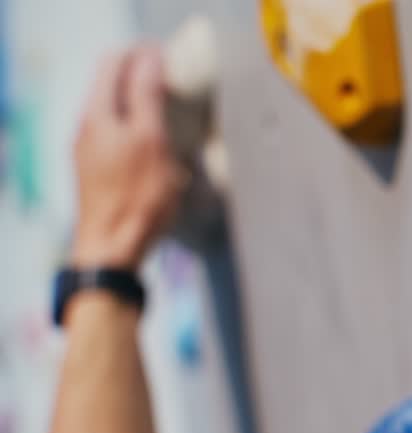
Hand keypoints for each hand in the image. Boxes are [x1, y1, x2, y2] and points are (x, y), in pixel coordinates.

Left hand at [72, 46, 182, 270]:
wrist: (113, 247)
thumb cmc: (138, 196)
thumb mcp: (151, 140)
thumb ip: (147, 96)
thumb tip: (149, 58)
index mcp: (97, 114)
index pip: (114, 63)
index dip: (141, 54)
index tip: (170, 58)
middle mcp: (86, 127)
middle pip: (110, 85)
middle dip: (139, 76)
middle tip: (173, 81)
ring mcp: (88, 151)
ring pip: (112, 111)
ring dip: (137, 103)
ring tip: (168, 110)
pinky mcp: (95, 172)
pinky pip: (113, 135)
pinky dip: (134, 127)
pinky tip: (153, 144)